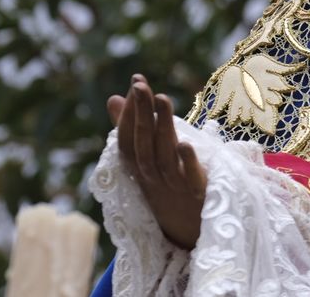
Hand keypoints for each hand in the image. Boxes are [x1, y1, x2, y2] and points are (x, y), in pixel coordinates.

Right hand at [106, 74, 207, 249]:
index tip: (136, 81)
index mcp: (139, 166)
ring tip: (162, 98)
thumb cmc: (165, 184)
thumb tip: (113, 98)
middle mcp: (151, 175)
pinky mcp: (196, 192)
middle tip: (140, 85)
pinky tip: (186, 143)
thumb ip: (131, 129)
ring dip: (163, 127)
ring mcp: (173, 184)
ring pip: (164, 155)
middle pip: (143, 143)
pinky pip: (190, 177)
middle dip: (141, 113)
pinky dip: (187, 161)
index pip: (127, 137)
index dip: (130, 111)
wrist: (187, 228)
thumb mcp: (145, 158)